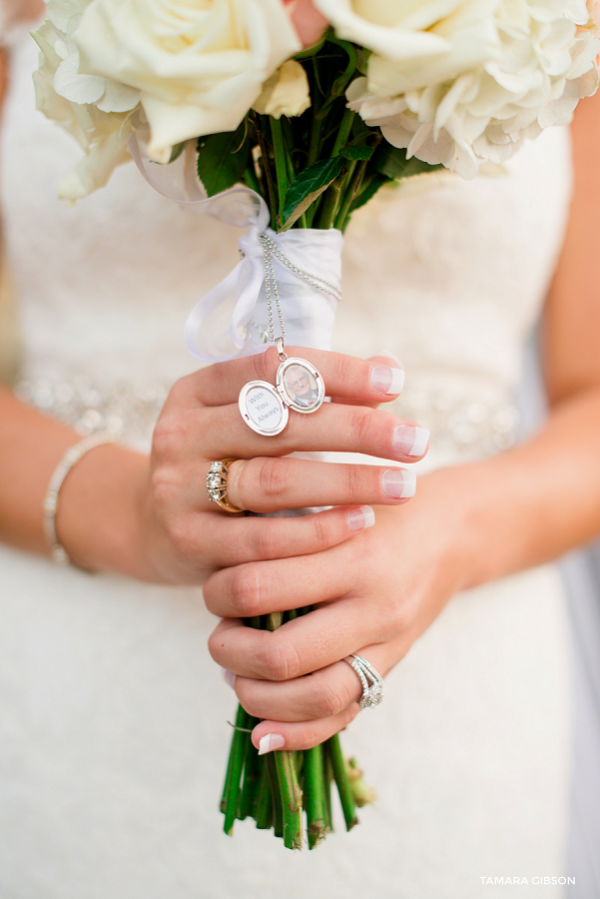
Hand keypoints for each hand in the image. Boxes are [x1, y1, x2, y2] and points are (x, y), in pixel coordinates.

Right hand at [132, 347, 427, 582]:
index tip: (394, 380)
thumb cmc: (219, 462)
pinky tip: (361, 523)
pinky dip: (318, 531)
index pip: (271, 368)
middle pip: (281, 426)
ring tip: (404, 484)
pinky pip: (264, 538)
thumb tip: (385, 371)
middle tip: (415, 440)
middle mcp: (180, 434)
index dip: (336, 371)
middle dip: (357, 430)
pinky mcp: (189, 542)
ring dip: (348, 483)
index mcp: (196, 391)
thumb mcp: (242, 421)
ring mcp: (179, 489)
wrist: (150, 525)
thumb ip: (300, 398)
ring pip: (275, 482)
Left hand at [205, 467, 471, 750]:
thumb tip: (217, 576)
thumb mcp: (331, 504)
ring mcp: (385, 644)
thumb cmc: (375, 511)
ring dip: (255, 696)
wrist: (447, 535)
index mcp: (351, 554)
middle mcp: (372, 605)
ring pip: (310, 696)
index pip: (258, 587)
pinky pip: (341, 718)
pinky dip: (295, 734)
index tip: (215, 589)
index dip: (219, 594)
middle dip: (230, 651)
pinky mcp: (390, 670)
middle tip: (221, 636)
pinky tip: (262, 734)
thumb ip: (281, 534)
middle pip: (278, 653)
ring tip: (237, 675)